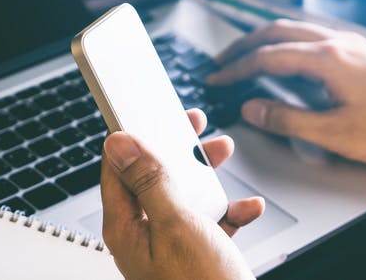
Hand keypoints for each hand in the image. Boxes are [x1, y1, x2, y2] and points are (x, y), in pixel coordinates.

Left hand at [101, 108, 263, 279]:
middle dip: (176, 149)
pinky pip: (212, 222)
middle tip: (191, 124)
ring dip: (206, 175)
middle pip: (155, 178)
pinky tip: (247, 207)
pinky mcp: (200, 256)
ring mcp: (173, 247)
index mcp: (127, 228)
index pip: (117, 169)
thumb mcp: (176, 224)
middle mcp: (146, 236)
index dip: (132, 137)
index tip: (144, 110)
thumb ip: (149, 181)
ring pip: (185, 196)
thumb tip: (121, 144)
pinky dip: (231, 211)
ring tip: (223, 152)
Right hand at [207, 20, 365, 195]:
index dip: (235, 68)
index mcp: (328, 59)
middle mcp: (338, 43)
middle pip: (277, 32)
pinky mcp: (363, 53)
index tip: (215, 78)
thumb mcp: (337, 135)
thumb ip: (288, 121)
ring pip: (297, 30)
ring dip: (266, 41)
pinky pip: (314, 37)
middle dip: (244, 45)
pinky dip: (289, 43)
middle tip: (221, 60)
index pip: (267, 57)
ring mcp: (352, 45)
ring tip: (247, 56)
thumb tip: (253, 109)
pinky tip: (290, 59)